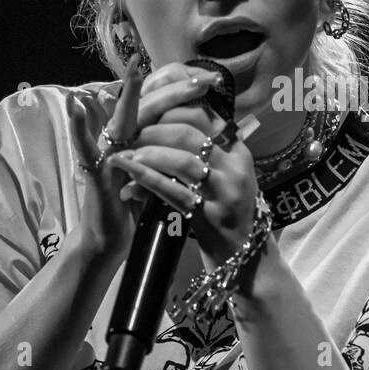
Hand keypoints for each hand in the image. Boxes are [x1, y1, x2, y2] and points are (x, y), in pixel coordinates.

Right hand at [67, 54, 226, 261]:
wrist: (111, 236)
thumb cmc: (136, 203)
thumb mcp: (159, 170)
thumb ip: (168, 148)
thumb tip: (199, 130)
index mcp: (141, 136)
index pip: (164, 105)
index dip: (185, 89)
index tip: (212, 78)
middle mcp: (123, 138)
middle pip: (150, 105)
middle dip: (176, 89)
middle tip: (204, 77)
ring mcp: (108, 151)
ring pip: (120, 117)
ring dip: (128, 93)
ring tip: (136, 68)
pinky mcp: (95, 170)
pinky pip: (84, 147)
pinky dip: (78, 128)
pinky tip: (76, 106)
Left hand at [104, 60, 260, 262]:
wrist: (241, 257)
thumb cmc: (226, 212)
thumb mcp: (225, 176)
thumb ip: (204, 150)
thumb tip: (167, 121)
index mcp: (238, 152)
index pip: (203, 116)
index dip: (170, 112)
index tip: (148, 117)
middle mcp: (235, 167)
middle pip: (189, 134)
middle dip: (154, 132)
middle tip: (131, 135)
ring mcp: (225, 192)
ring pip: (182, 161)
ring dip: (149, 155)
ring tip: (127, 157)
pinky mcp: (210, 215)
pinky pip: (173, 192)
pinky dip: (148, 183)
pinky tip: (128, 182)